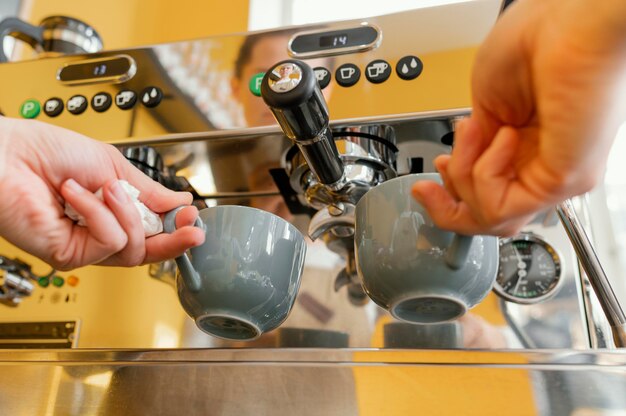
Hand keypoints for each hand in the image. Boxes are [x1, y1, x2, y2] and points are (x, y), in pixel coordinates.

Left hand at [0, 117, 204, 269]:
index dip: (177, 227)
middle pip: (149, 251)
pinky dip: (99, 214)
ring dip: (126, 213)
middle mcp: (99, 232)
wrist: (7, 154)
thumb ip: (146, 189)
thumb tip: (178, 202)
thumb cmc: (44, 152)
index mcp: (111, 211)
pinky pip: (109, 241)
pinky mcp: (69, 255)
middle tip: (190, 226)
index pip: (152, 230)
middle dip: (175, 238)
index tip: (192, 215)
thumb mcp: (111, 165)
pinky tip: (75, 194)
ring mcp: (84, 246)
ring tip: (104, 187)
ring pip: (133, 248)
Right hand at [412, 0, 625, 235]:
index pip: (487, 199)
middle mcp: (543, 166)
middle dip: (448, 208)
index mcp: (525, 149)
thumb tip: (456, 170)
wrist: (563, 23)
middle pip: (489, 222)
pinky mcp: (563, 180)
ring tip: (477, 131)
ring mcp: (555, 177)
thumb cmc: (532, 45)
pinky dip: (485, 172)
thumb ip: (472, 149)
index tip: (425, 186)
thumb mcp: (483, 108)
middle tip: (429, 188)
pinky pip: (502, 205)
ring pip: (490, 217)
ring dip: (465, 174)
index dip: (449, 199)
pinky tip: (502, 136)